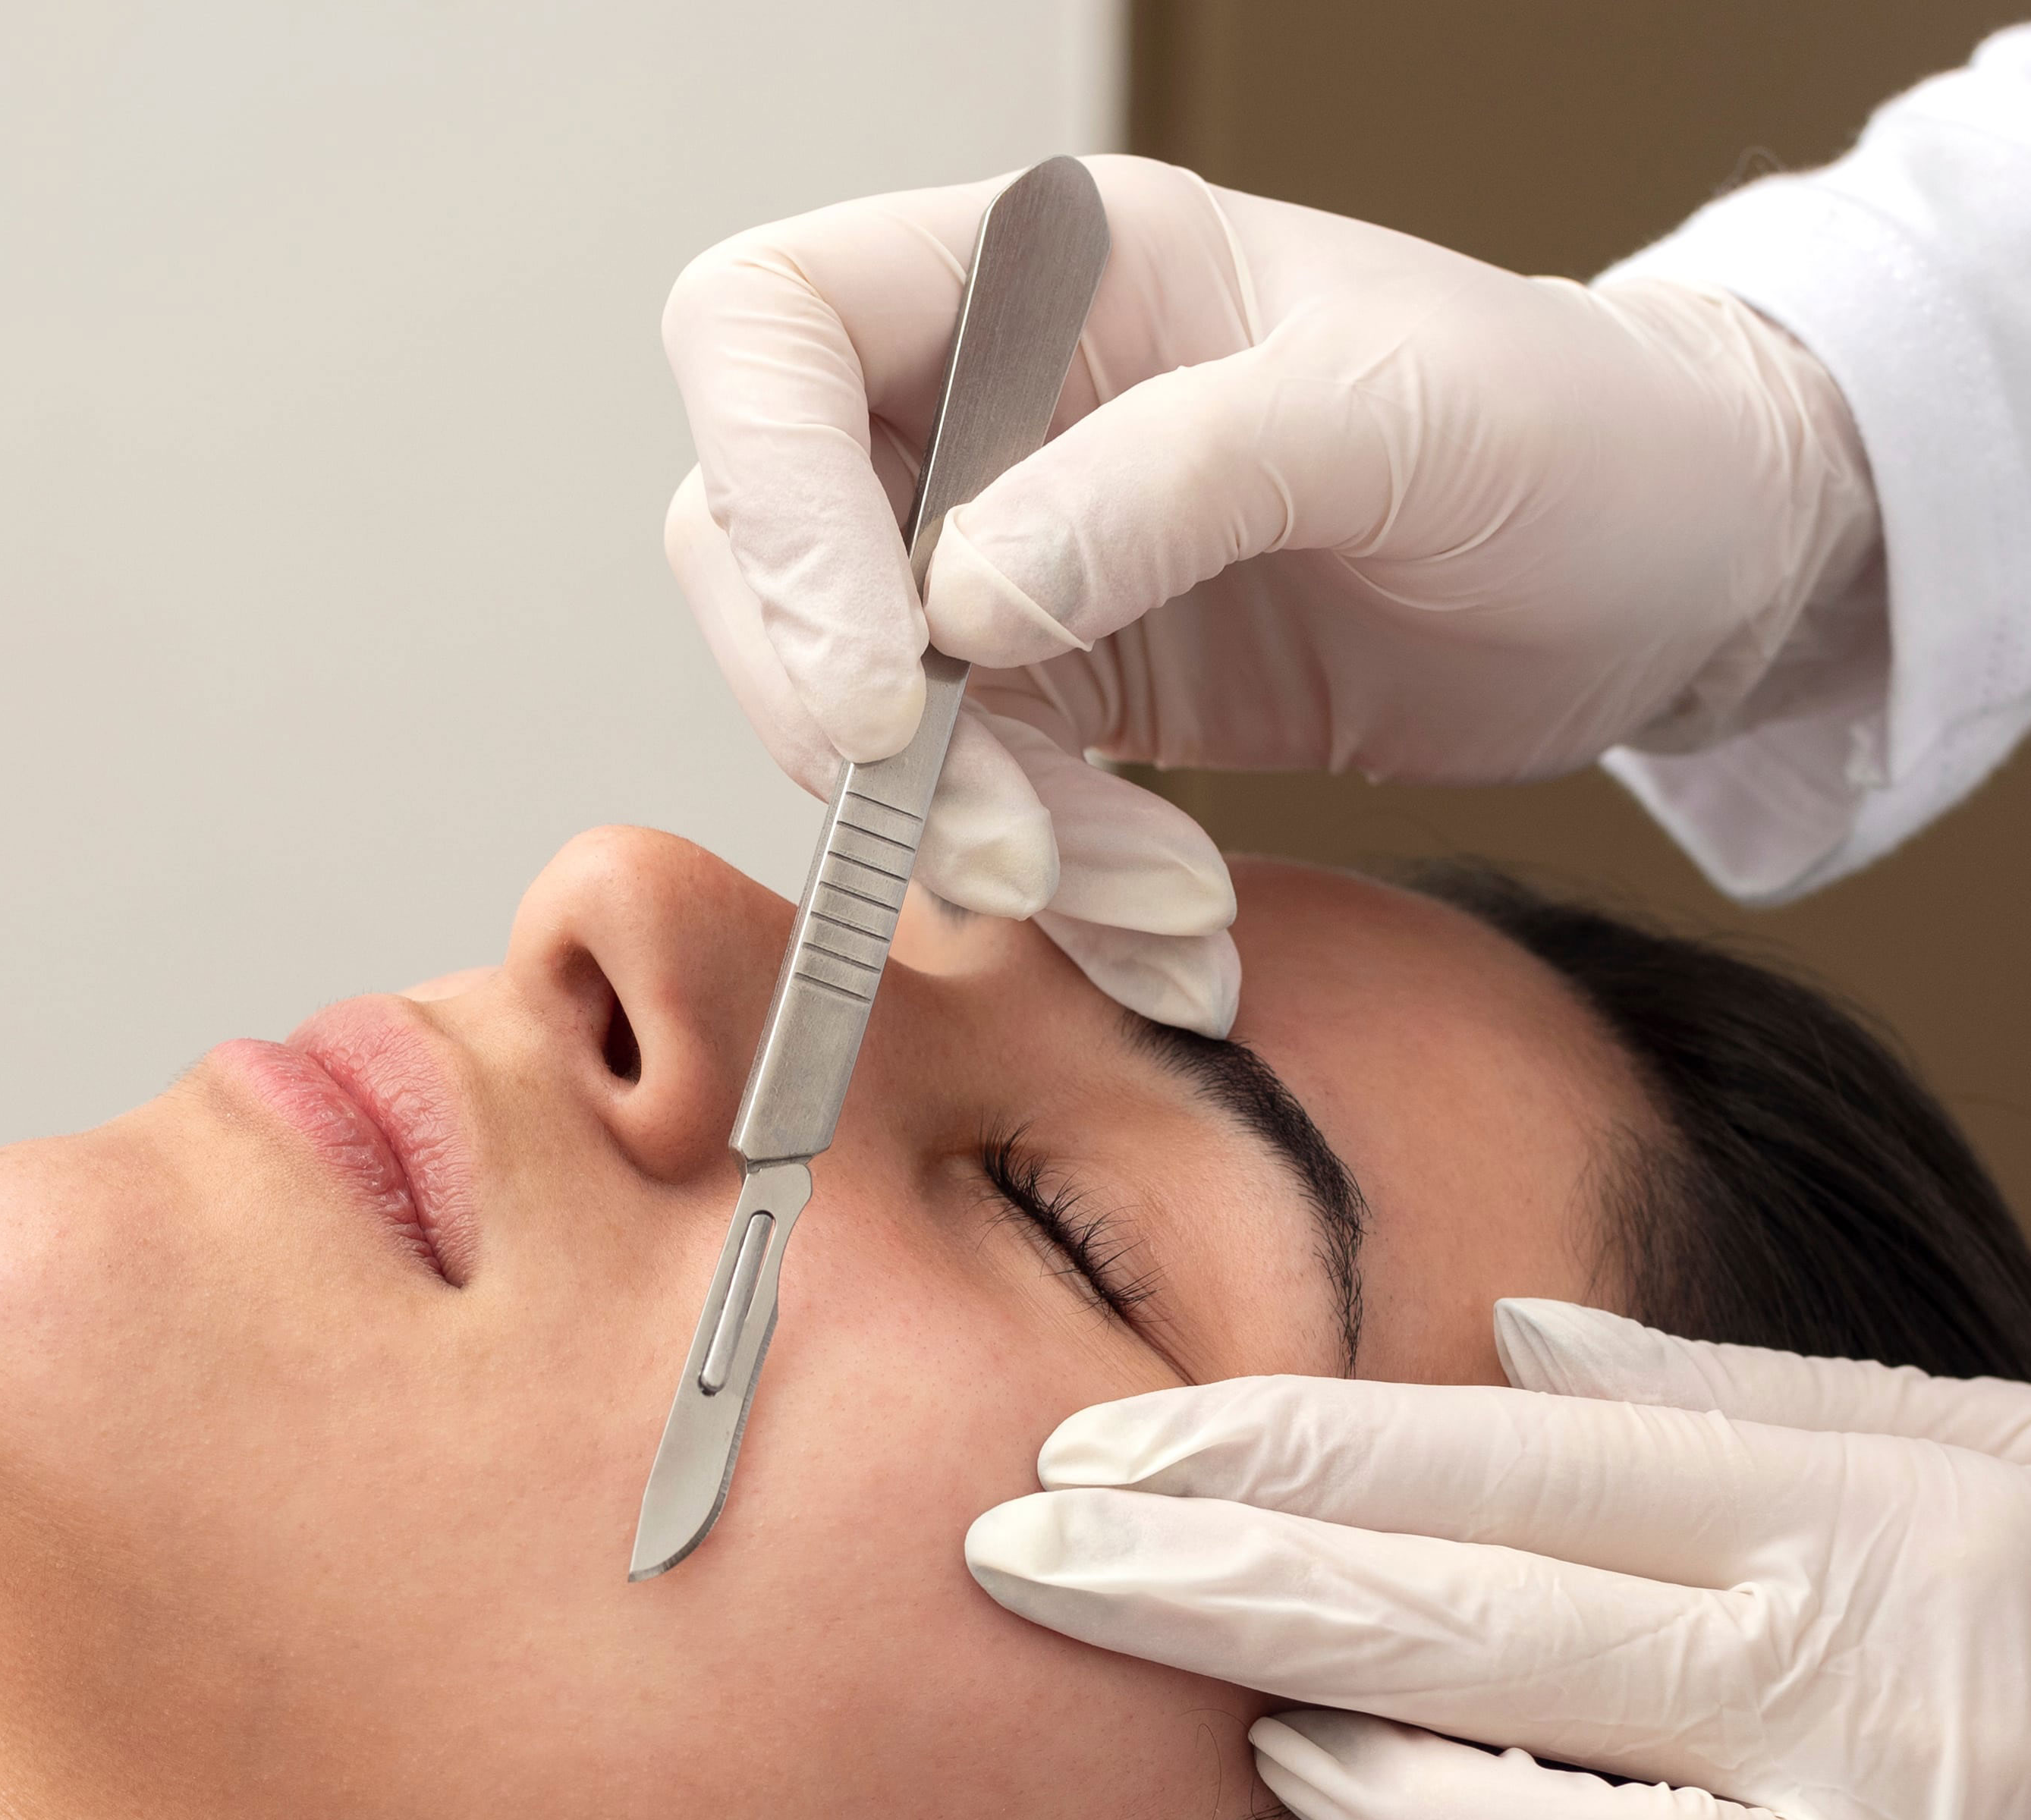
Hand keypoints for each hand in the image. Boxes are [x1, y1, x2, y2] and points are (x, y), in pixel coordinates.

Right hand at [663, 159, 1878, 1037]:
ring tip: (1171, 904)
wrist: (1667, 575)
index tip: (886, 689)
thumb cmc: (1570, 434)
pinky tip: (1185, 941)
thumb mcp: (1396, 419)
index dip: (771, 509)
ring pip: (863, 734)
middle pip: (763, 568)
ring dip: (990, 850)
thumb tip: (959, 604)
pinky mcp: (1058, 708)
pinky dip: (1067, 913)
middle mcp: (986, 413)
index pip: (762, 335)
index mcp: (1041, 268)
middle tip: (1013, 853)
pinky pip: (979, 825)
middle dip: (870, 742)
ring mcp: (1006, 570)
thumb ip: (1172, 483)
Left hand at [959, 1299, 2030, 1819]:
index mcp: (1863, 1520)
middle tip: (1025, 1557)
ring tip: (1288, 1763)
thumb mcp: (1980, 1457)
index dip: (1283, 1450)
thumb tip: (1519, 1331)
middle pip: (1473, 1636)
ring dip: (1391, 1817)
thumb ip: (1743, 1404)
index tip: (1098, 1446)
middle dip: (1218, 1592)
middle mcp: (1873, 1704)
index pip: (1507, 1461)